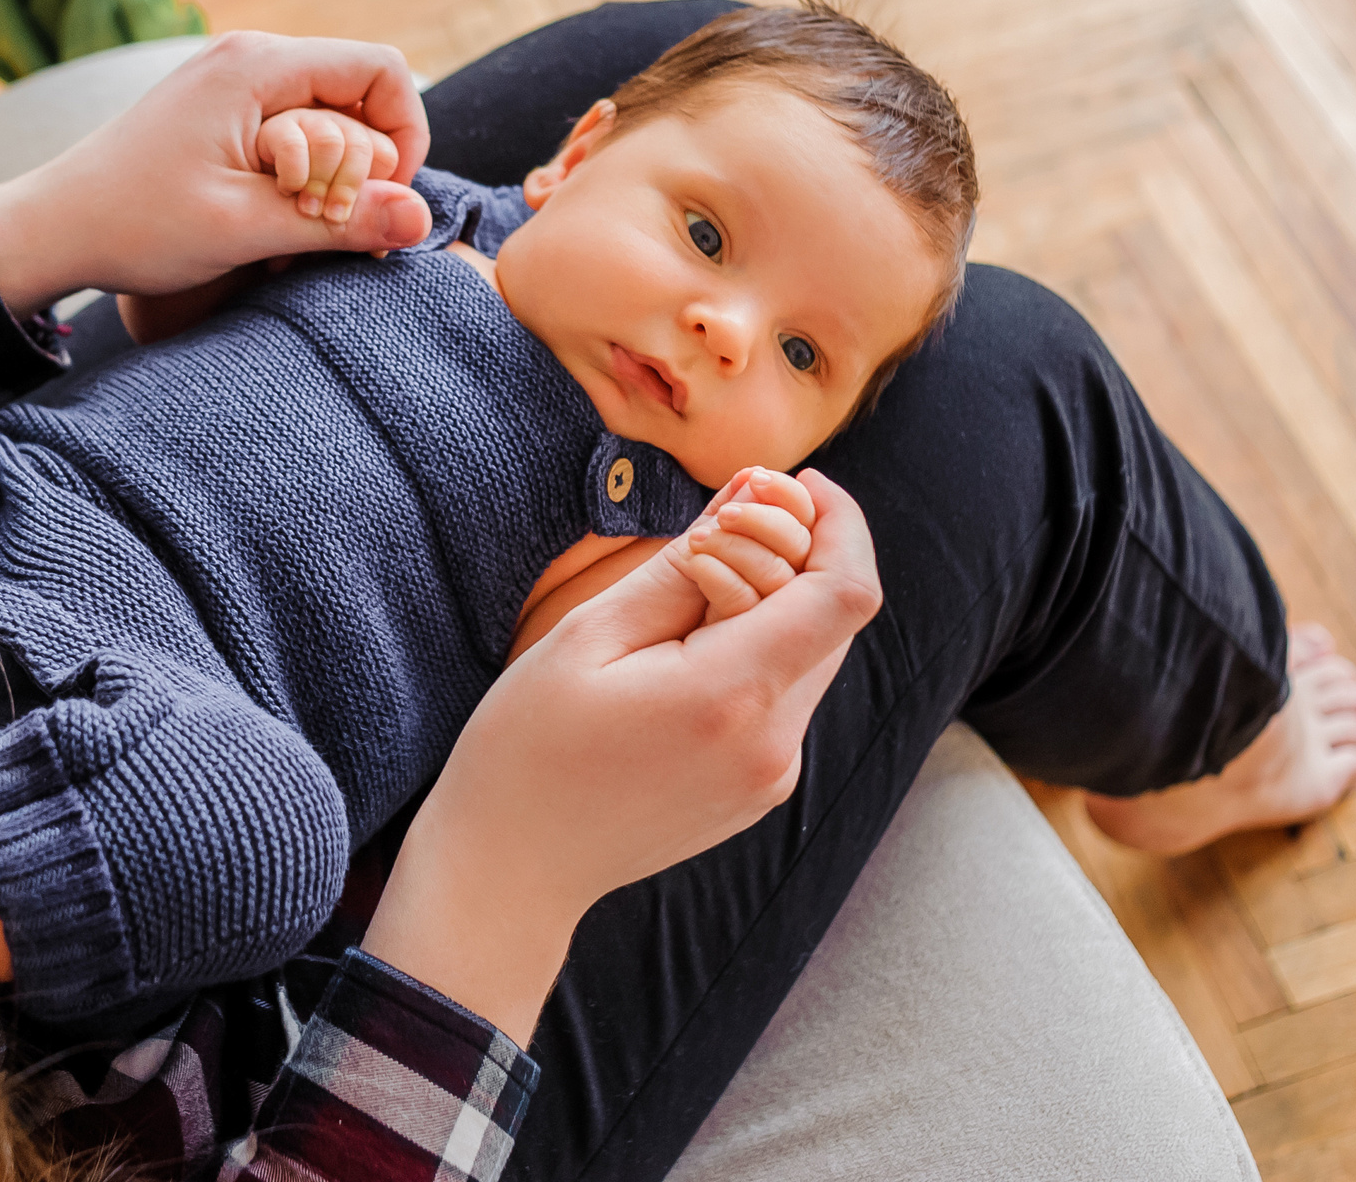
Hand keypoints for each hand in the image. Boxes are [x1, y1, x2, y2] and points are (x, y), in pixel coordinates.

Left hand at [0, 31, 433, 313]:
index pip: (382, 70)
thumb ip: (340, 222)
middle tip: (340, 228)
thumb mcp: (245, 229)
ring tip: (298, 231)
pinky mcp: (221, 109)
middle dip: (368, 162)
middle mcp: (249, 57)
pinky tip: (272, 221)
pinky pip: (294, 129)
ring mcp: (232, 80)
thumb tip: (423, 220)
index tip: (382, 201)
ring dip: (334, 175)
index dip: (406, 135)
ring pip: (329, 114)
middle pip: (360, 91)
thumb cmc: (136, 225)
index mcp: (257, 66)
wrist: (52, 227)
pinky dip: (301, 174)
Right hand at [359, 470, 881, 1040]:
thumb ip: (680, 568)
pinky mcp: (759, 791)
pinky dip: (757, 651)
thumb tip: (750, 499)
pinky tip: (685, 649)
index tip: (800, 484)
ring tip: (692, 584)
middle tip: (728, 516)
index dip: (841, 524)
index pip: (845, 593)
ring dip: (775, 604)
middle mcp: (773, 744)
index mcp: (731, 696)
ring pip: (812, 657)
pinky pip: (784, 699)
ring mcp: (772, 776)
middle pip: (834, 620)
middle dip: (800, 554)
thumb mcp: (589, 637)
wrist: (511, 870)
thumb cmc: (528, 747)